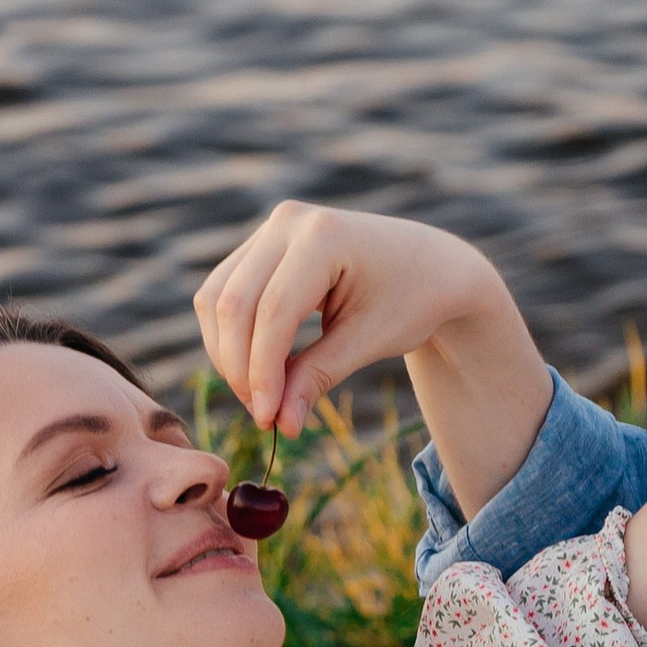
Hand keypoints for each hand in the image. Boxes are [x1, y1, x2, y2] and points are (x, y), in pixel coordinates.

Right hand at [195, 205, 518, 433]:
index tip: (268, 419)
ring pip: (217, 297)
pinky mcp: (261, 245)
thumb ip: (319, 377)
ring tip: (260, 399)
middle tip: (263, 416)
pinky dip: (232, 337)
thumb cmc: (410, 300)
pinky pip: (224, 292)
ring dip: (228, 354)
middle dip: (240, 367)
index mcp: (324, 236)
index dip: (263, 370)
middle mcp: (289, 221)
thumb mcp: (369, 341)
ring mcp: (271, 229)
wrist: (429, 265)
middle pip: (234, 303)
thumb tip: (281, 424)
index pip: (273, 310)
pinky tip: (257, 372)